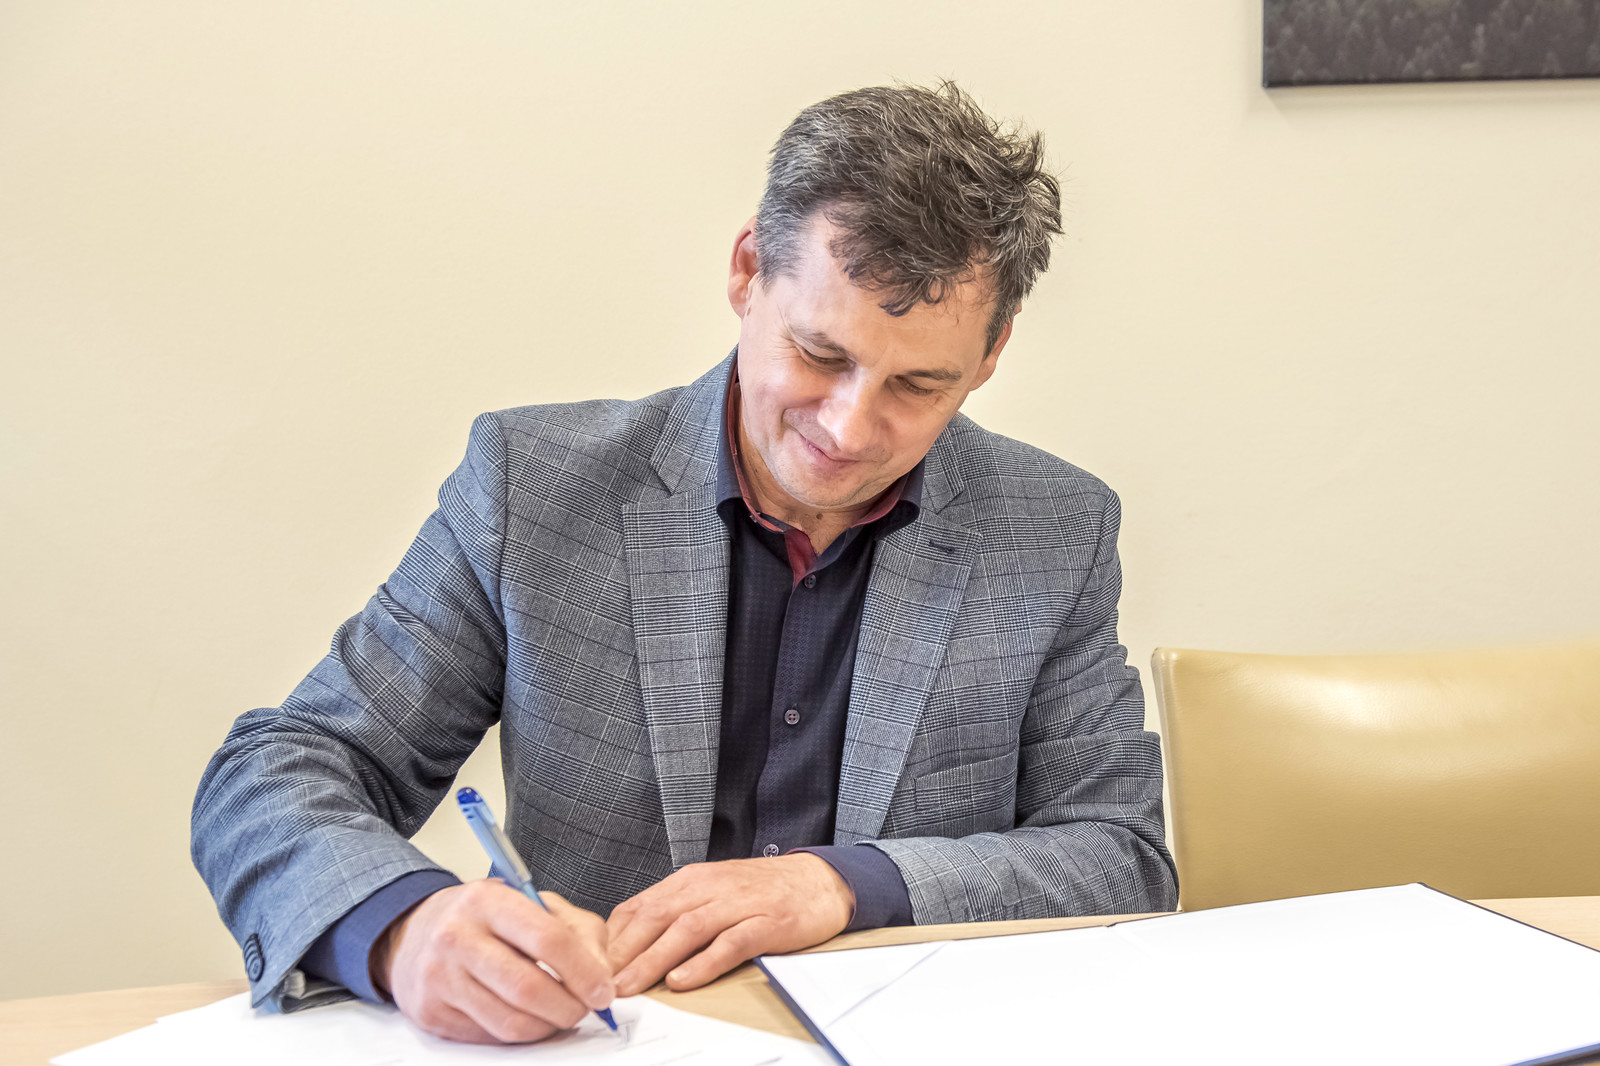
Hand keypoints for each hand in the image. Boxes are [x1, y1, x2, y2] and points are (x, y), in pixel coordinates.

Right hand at [373, 879, 613, 1044]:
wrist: (415, 932)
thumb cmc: (485, 918)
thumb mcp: (533, 904)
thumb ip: (578, 931)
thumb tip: (601, 977)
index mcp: (487, 901)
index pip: (547, 939)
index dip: (584, 971)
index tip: (603, 990)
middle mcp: (456, 937)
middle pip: (528, 988)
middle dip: (569, 1007)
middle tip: (584, 1009)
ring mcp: (438, 978)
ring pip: (510, 1023)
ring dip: (547, 1026)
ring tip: (558, 1014)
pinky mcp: (430, 1013)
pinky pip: (489, 1037)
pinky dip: (518, 1034)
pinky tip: (525, 1017)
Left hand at [606, 854, 852, 994]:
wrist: (819, 881)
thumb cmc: (762, 891)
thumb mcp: (712, 892)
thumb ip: (676, 911)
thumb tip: (631, 944)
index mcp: (691, 880)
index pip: (640, 906)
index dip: (612, 939)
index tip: (591, 965)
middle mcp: (710, 887)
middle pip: (656, 918)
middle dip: (624, 953)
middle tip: (601, 983)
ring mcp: (738, 904)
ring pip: (686, 930)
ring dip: (653, 960)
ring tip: (632, 986)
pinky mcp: (766, 923)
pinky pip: (729, 943)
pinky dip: (703, 963)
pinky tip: (683, 980)